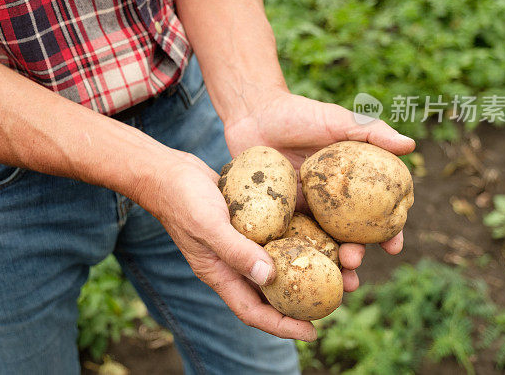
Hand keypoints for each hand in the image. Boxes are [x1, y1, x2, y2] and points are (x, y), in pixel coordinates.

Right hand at [138, 152, 317, 341]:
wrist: (167, 172)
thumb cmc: (181, 199)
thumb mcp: (208, 225)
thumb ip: (235, 250)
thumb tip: (269, 277)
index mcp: (220, 274)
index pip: (253, 311)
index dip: (282, 326)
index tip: (312, 333)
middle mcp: (234, 263)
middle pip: (272, 292)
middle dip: (302, 301)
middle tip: (336, 299)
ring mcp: (242, 242)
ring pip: (278, 263)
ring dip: (305, 266)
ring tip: (337, 265)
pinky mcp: (248, 222)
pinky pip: (276, 236)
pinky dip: (296, 236)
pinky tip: (319, 230)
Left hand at [224, 89, 415, 291]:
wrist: (255, 113)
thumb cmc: (300, 113)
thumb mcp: (337, 119)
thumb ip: (372, 131)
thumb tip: (410, 145)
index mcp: (352, 185)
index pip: (375, 214)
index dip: (389, 233)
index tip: (394, 247)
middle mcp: (330, 202)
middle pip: (348, 237)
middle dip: (356, 256)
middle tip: (354, 263)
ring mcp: (303, 209)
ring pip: (319, 244)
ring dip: (328, 264)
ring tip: (331, 275)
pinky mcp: (277, 212)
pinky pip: (287, 236)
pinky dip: (294, 255)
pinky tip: (294, 267)